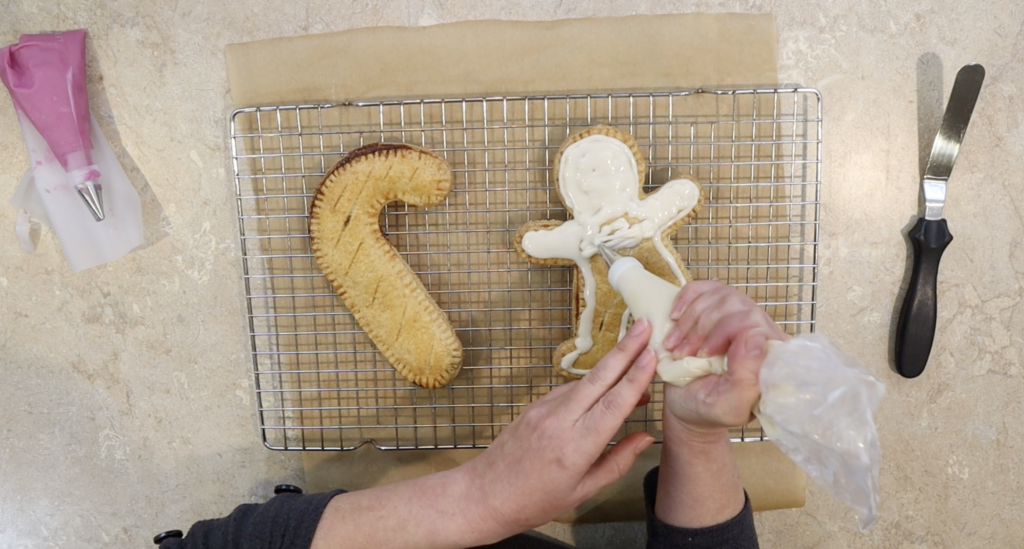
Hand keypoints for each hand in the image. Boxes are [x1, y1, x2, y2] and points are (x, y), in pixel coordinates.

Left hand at [458, 319, 658, 538]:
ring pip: (584, 382)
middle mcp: (559, 421)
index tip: (652, 354)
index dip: (635, 377)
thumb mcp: (584, 490)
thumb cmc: (536, 501)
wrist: (486, 494)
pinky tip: (605, 388)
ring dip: (611, 366)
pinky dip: (590, 385)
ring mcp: (544, 409)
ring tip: (638, 358)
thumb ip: (618, 461)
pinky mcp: (534, 405)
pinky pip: (568, 390)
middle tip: (645, 325)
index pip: (613, 404)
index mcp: (576, 447)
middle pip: (599, 378)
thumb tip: (646, 437)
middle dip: (625, 349)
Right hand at [661, 281, 788, 435]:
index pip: (755, 321)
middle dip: (701, 327)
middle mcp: (760, 330)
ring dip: (690, 319)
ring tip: (674, 345)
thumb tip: (755, 336)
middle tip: (682, 352)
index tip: (702, 354)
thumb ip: (746, 379)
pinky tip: (674, 318)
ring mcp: (737, 314)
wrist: (686, 404)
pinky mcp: (715, 307)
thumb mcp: (728, 407)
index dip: (723, 331)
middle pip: (734, 303)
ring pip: (718, 294)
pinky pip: (703, 287)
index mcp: (771, 355)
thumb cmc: (707, 410)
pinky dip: (684, 299)